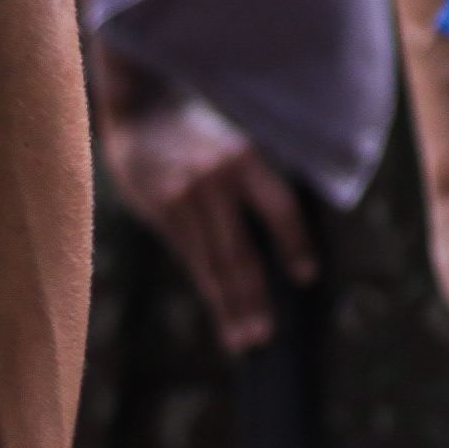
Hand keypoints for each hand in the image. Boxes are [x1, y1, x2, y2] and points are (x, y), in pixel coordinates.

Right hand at [99, 77, 310, 351]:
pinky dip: (205, 285)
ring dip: (228, 304)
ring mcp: (181, 199)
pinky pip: (188, 256)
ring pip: (211, 262)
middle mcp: (213, 180)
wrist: (142, 109)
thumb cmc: (200, 132)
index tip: (306, 276)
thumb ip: (248, 190)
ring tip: (243, 338)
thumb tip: (271, 248)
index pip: (279, 208)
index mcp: (244, 159)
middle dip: (252, 296)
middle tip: (264, 336)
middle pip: (239, 250)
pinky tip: (217, 309)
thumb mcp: (234, 148)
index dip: (293, 243)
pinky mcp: (157, 212)